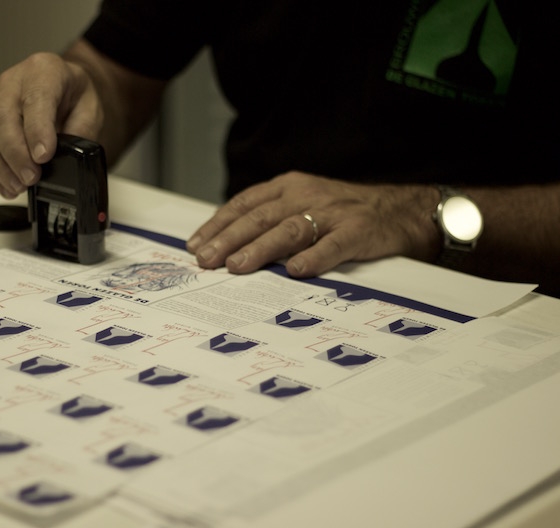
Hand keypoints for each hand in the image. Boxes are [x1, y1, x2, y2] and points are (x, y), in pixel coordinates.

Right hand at [0, 52, 103, 198]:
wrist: (65, 86)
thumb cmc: (75, 95)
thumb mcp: (91, 109)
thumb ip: (80, 131)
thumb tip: (65, 158)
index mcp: (44, 70)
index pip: (35, 99)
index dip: (37, 130)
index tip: (43, 156)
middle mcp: (13, 80)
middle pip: (3, 117)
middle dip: (15, 153)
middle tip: (31, 178)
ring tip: (18, 186)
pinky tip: (7, 185)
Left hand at [186, 171, 440, 276]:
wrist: (401, 210)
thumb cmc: (342, 213)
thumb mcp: (302, 205)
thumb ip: (270, 220)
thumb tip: (226, 247)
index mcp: (289, 187)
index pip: (245, 204)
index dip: (218, 224)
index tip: (196, 245)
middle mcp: (307, 195)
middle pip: (260, 217)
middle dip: (229, 239)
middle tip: (206, 260)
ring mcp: (333, 212)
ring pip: (290, 229)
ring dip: (260, 248)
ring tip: (237, 266)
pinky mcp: (358, 231)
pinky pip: (334, 245)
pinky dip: (314, 257)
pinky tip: (295, 271)